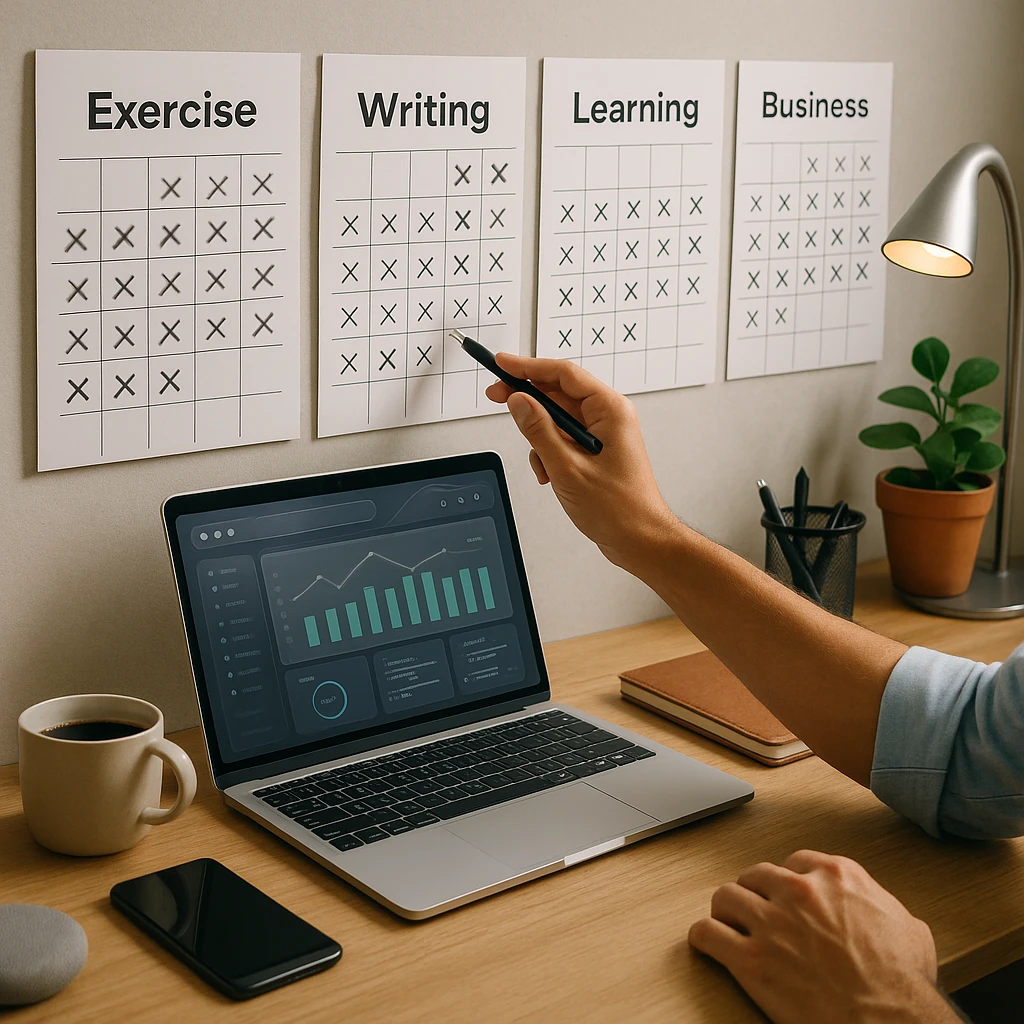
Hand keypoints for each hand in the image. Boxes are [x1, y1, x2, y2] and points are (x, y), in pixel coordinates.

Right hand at [485, 354, 676, 566]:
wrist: (639, 540)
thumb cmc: (620, 509)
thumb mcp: (567, 468)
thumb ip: (539, 431)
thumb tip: (518, 402)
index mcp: (610, 411)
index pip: (564, 374)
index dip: (529, 367)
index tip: (503, 364)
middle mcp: (609, 417)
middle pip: (559, 393)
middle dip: (528, 401)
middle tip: (497, 397)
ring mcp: (603, 434)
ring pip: (558, 419)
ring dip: (540, 438)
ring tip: (542, 465)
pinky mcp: (596, 450)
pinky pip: (563, 439)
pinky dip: (549, 453)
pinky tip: (550, 474)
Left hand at [688, 850, 957, 1023]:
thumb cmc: (903, 984)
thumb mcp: (908, 927)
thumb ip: (881, 903)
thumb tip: (876, 907)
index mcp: (836, 876)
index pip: (794, 862)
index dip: (786, 883)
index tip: (782, 895)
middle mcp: (799, 891)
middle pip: (755, 875)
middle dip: (754, 894)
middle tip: (753, 911)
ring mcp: (772, 924)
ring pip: (726, 896)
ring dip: (726, 911)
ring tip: (727, 924)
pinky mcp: (751, 960)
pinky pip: (708, 934)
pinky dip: (704, 938)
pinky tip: (707, 943)